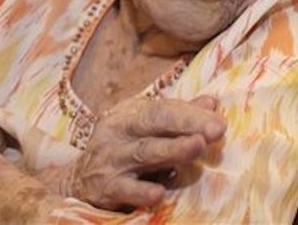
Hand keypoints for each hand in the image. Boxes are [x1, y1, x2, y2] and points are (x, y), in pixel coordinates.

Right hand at [66, 95, 225, 209]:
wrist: (77, 181)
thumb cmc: (123, 150)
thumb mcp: (145, 130)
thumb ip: (178, 117)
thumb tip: (212, 103)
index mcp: (131, 114)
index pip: (164, 108)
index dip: (192, 114)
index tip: (220, 123)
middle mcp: (119, 131)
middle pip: (154, 122)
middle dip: (186, 124)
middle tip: (216, 129)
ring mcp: (111, 159)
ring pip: (143, 152)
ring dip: (171, 150)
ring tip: (196, 147)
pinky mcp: (104, 187)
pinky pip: (124, 189)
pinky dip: (141, 191)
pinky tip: (159, 194)